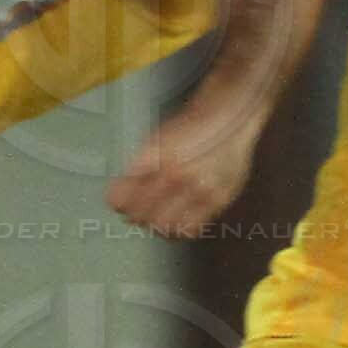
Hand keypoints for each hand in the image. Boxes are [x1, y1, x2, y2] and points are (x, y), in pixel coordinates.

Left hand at [107, 115, 259, 238]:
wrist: (228, 117)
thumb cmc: (190, 128)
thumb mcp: (156, 142)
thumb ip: (139, 169)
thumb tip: (122, 197)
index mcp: (153, 158)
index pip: (123, 199)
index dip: (119, 205)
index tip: (120, 206)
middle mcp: (174, 175)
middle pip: (142, 216)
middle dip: (137, 218)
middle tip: (139, 215)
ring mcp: (198, 189)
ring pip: (164, 227)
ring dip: (157, 227)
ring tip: (160, 220)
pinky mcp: (218, 199)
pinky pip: (191, 229)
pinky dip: (179, 230)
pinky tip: (179, 222)